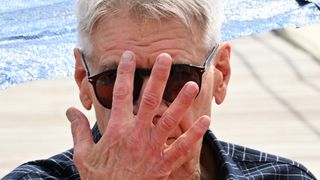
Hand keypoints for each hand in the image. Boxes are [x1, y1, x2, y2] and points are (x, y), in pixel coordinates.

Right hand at [66, 51, 209, 178]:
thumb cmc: (98, 178)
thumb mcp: (83, 155)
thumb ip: (77, 130)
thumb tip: (70, 110)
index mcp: (117, 130)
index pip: (119, 94)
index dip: (124, 73)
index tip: (129, 56)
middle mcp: (136, 134)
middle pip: (149, 100)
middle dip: (158, 77)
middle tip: (166, 58)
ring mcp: (152, 148)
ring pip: (169, 119)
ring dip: (181, 101)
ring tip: (192, 84)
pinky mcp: (163, 163)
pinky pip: (182, 147)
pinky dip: (194, 134)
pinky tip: (205, 121)